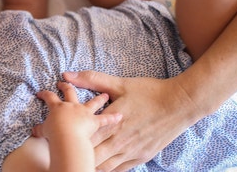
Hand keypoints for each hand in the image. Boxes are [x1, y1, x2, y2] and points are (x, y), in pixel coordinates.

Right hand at [32, 81, 121, 140]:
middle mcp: (72, 106)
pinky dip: (113, 118)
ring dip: (99, 99)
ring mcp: (85, 112)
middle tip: (63, 83)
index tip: (40, 92)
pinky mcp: (95, 121)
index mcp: (59, 106)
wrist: (68, 139)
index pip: (49, 97)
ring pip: (93, 103)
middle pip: (69, 92)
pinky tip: (120, 117)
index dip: (44, 94)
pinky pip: (105, 120)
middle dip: (66, 87)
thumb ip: (39, 129)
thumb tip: (33, 129)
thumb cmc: (55, 134)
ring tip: (105, 95)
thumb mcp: (43, 130)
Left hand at [63, 71, 200, 171]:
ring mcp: (132, 151)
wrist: (181, 104)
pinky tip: (97, 166)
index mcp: (112, 123)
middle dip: (76, 156)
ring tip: (77, 163)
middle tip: (63, 155)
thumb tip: (67, 74)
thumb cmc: (150, 92)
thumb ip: (92, 80)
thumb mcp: (120, 84)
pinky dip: (107, 169)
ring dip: (90, 165)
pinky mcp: (142, 156)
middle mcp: (121, 141)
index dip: (68, 142)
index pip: (84, 138)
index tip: (55, 141)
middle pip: (92, 157)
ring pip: (105, 167)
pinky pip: (120, 169)